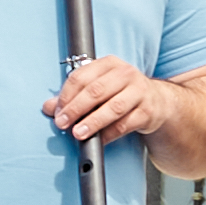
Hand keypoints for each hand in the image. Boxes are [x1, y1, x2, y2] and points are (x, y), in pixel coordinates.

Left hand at [46, 56, 173, 148]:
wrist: (157, 101)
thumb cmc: (122, 93)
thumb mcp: (98, 88)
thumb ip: (72, 97)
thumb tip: (47, 107)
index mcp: (109, 64)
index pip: (81, 77)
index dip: (66, 95)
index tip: (56, 111)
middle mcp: (126, 74)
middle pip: (95, 91)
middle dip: (76, 109)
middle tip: (62, 123)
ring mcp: (139, 92)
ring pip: (112, 108)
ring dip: (93, 122)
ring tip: (78, 133)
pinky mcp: (147, 111)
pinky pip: (125, 124)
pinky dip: (109, 134)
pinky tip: (98, 140)